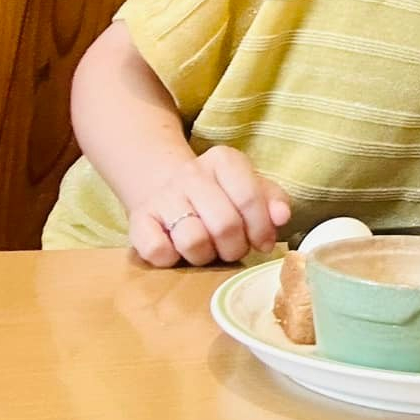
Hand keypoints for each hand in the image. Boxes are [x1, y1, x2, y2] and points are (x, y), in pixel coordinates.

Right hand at [127, 147, 291, 267]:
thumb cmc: (219, 193)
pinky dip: (172, 259)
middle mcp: (191, 173)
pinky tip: (178, 250)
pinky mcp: (138, 221)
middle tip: (233, 250)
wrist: (164, 186)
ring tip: (207, 249)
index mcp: (224, 160)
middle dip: (235, 247)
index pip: (249, 197)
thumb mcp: (251, 187)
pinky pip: (158, 252)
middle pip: (224, 224)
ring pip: (193, 240)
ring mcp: (162, 196)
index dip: (261, 228)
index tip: (264, 243)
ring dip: (205, 255)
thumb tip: (282, 218)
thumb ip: (273, 201)